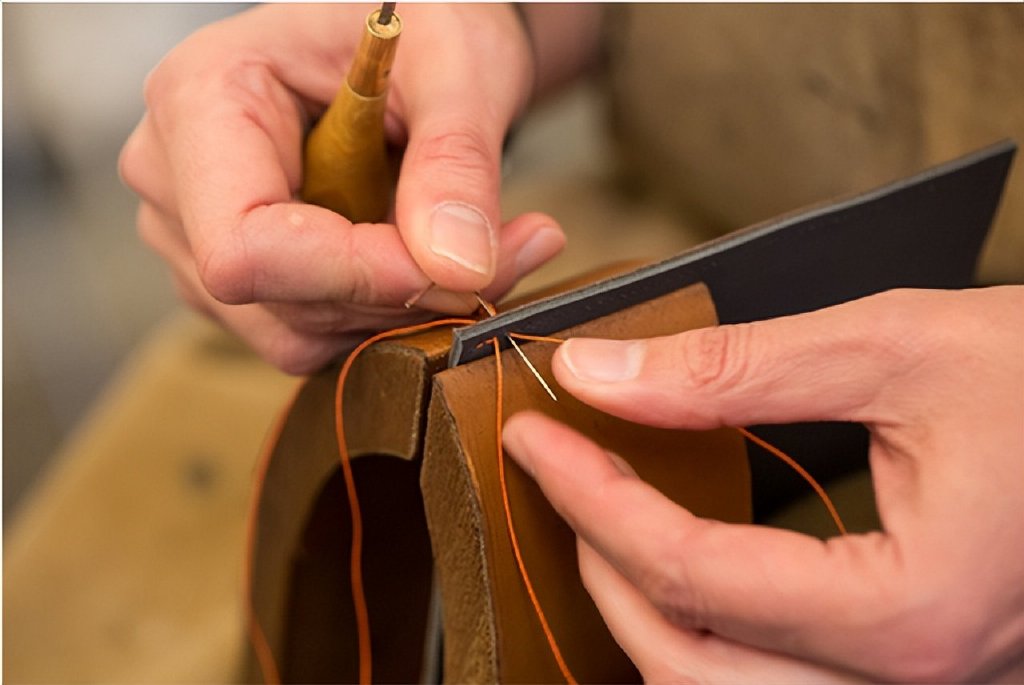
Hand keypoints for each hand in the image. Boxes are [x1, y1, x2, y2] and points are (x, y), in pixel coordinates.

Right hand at [119, 4, 599, 372]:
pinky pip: (310, 334)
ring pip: (297, 331)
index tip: (453, 267)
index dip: (353, 274)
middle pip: (275, 298)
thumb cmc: (422, 24)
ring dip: (399, 310)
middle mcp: (177, 176)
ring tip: (468, 244)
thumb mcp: (459, 67)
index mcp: (201, 96)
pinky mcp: (238, 276)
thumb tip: (457, 266)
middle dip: (399, 294)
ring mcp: (196, 234)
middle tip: (501, 253)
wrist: (413, 42)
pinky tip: (422, 259)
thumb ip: (457, 160)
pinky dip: (382, 315)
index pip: (245, 244)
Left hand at [504, 287, 1023, 681]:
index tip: (535, 436)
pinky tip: (688, 571)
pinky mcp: (922, 675)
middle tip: (558, 483)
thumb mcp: (894, 346)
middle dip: (602, 570)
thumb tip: (600, 373)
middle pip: (690, 666)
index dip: (592, 498)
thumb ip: (735, 370)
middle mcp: (916, 684)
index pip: (691, 572)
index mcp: (911, 612)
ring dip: (645, 620)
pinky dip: (709, 637)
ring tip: (604, 529)